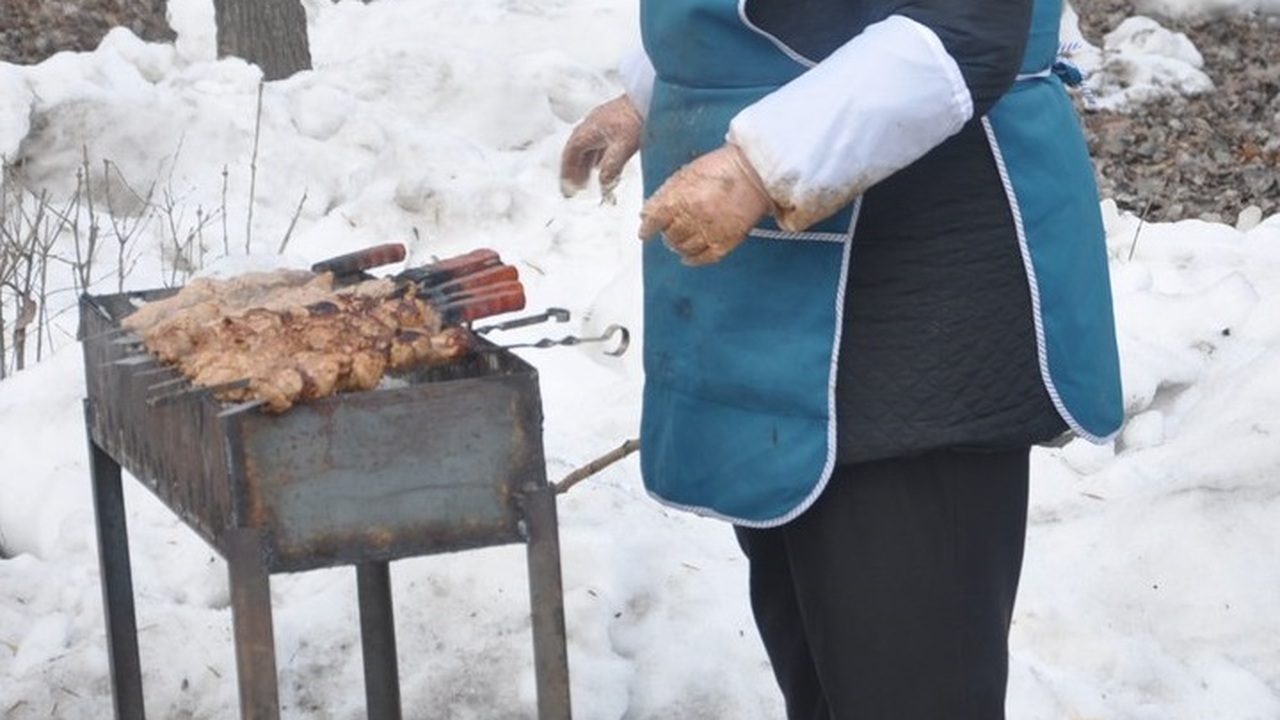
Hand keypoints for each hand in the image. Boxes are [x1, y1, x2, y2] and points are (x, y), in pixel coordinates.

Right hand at [559, 94, 642, 201]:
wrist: (651, 97)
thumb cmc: (636, 117)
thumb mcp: (622, 148)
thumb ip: (610, 169)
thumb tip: (603, 186)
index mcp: (588, 130)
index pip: (570, 154)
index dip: (567, 172)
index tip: (568, 188)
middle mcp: (590, 124)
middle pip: (575, 149)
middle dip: (574, 169)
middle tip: (577, 187)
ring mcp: (601, 121)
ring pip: (587, 146)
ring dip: (585, 163)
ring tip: (588, 179)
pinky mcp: (613, 120)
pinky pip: (597, 141)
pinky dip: (596, 155)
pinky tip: (603, 163)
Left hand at [638, 144, 772, 265]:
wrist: (755, 172)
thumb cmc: (721, 168)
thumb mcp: (687, 174)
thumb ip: (666, 194)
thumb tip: (647, 213)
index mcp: (681, 198)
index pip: (655, 220)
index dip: (648, 228)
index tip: (645, 233)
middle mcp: (693, 217)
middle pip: (670, 236)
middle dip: (667, 234)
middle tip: (669, 231)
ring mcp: (710, 231)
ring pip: (684, 248)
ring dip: (678, 246)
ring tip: (679, 241)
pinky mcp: (727, 241)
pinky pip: (705, 257)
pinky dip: (693, 260)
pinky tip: (688, 257)